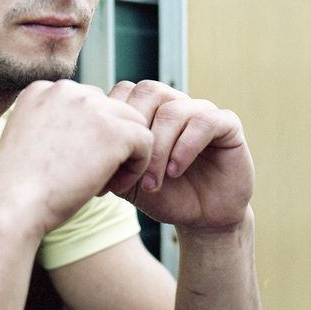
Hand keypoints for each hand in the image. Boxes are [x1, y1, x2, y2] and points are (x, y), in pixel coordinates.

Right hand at [0, 79, 153, 234]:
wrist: (11, 206)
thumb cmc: (18, 188)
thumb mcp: (31, 142)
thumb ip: (58, 127)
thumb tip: (92, 134)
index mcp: (41, 89)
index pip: (85, 104)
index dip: (87, 137)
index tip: (70, 166)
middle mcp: (65, 89)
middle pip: (111, 110)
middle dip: (108, 144)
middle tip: (88, 178)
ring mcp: (90, 106)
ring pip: (132, 123)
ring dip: (124, 154)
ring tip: (102, 183)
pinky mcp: (113, 129)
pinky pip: (145, 141)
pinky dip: (136, 167)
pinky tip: (112, 188)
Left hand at [105, 81, 253, 229]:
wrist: (201, 217)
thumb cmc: (163, 195)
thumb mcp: (127, 179)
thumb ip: (109, 159)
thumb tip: (83, 148)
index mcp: (148, 109)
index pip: (124, 92)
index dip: (114, 123)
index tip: (106, 165)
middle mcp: (174, 103)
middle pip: (147, 92)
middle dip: (136, 135)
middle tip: (131, 172)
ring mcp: (201, 110)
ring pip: (173, 110)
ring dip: (159, 149)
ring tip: (154, 181)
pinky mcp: (228, 124)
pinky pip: (205, 121)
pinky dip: (186, 146)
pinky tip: (176, 171)